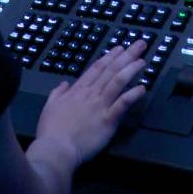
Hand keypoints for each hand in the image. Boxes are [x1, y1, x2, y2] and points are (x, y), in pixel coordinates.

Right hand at [34, 39, 147, 164]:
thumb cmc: (51, 131)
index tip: (120, 48)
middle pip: (111, 71)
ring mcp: (100, 106)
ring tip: (142, 61)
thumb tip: (65, 83)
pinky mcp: (108, 120)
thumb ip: (58, 93)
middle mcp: (91, 94)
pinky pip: (122, 104)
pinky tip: (142, 88)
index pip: (96, 69)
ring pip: (118, 82)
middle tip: (139, 45)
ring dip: (131, 70)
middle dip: (126, 56)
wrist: (56, 148)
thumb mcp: (49, 107)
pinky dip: (133, 95)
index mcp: (78, 91)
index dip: (110, 57)